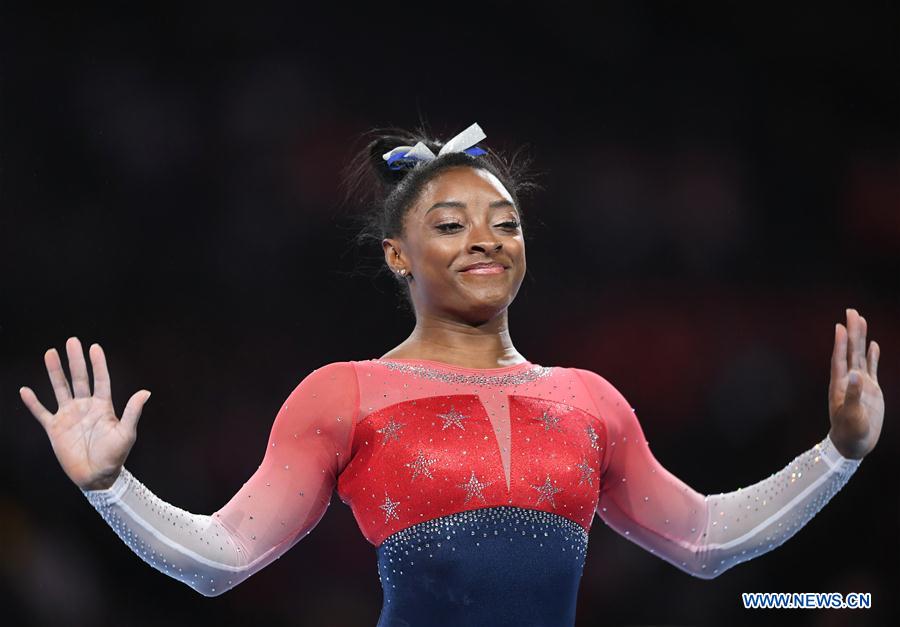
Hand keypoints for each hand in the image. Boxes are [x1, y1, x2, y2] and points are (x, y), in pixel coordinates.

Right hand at [19, 337, 151, 489]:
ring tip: (50, 353)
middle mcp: (85, 407)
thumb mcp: (126, 433)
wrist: (97, 477)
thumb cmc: (115, 456)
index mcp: (103, 407)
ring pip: (60, 388)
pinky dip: (33, 403)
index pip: (101, 380)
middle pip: (79, 378)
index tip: (95, 347)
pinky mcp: (55, 429)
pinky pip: (41, 412)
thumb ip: (132, 412)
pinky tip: (25, 390)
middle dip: (75, 360)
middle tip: (71, 341)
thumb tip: (145, 391)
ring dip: (54, 372)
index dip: (98, 364)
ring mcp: (69, 416)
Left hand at [828, 308, 883, 458]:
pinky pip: (872, 367)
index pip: (840, 358)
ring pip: (861, 355)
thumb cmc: (849, 432)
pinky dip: (873, 356)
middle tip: (851, 311)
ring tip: (861, 319)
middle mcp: (849, 379)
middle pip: (850, 350)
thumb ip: (852, 395)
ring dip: (861, 338)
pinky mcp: (871, 389)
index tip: (839, 325)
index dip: (839, 343)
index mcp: (840, 384)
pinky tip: (874, 344)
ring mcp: (860, 383)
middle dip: (851, 331)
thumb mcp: (851, 415)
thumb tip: (857, 375)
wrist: (853, 444)